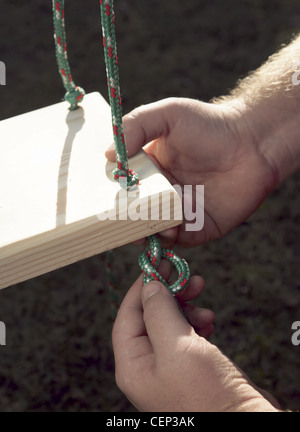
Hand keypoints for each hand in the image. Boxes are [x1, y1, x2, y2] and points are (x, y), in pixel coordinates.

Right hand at [106, 98, 276, 247]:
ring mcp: (180, 213)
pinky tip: (171, 228)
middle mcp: (162, 194)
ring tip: (146, 227)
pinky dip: (172, 237)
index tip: (102, 201)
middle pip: (135, 214)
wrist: (253, 142)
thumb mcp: (168, 114)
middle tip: (119, 223)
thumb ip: (137, 126)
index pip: (123, 189)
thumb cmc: (210, 125)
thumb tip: (108, 154)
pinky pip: (181, 240)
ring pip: (155, 230)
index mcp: (150, 171)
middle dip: (126, 222)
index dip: (112, 196)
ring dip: (147, 231)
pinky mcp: (200, 227)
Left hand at [112, 261, 279, 411]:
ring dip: (187, 309)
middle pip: (150, 317)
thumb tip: (149, 286)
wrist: (242, 423)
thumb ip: (159, 312)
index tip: (158, 267)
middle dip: (170, 296)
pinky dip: (197, 323)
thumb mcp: (177, 347)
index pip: (127, 316)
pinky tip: (209, 322)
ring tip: (206, 309)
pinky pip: (186, 335)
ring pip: (170, 323)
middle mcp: (146, 366)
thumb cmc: (207, 393)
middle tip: (190, 279)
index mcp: (133, 365)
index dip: (141, 289)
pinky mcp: (189, 366)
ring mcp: (168, 366)